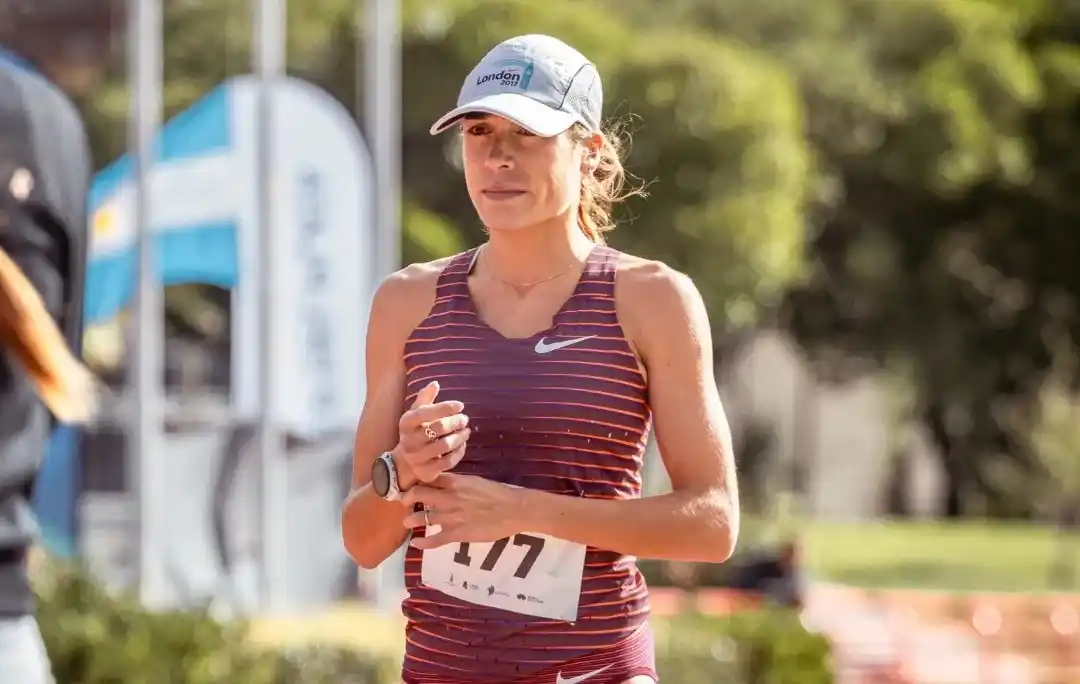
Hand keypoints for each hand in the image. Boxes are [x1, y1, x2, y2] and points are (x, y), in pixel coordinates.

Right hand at [393, 381, 469, 487]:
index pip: (425, 412)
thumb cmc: (416, 432)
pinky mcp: (427, 471)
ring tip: (466, 431)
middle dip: (455, 422)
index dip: (444, 407)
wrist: (405, 462)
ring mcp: (417, 457)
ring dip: (460, 437)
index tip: (460, 405)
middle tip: (465, 419)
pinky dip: (459, 452)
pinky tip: (462, 444)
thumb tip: (435, 383)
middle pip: (438, 428)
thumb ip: (425, 398)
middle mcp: (409, 440)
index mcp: (406, 423)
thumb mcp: (416, 414)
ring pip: (445, 445)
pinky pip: (448, 462)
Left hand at [401, 474, 522, 548]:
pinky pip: (435, 539)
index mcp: (455, 482)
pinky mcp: (457, 533)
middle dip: (408, 498)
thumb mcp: (476, 482)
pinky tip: (416, 544)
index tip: (412, 486)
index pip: (429, 479)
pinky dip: (423, 542)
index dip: (417, 482)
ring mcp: (451, 516)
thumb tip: (449, 486)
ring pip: (423, 517)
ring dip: (411, 520)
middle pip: (419, 494)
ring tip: (406, 522)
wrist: (513, 510)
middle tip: (404, 502)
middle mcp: (449, 497)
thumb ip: (460, 484)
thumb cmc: (499, 494)